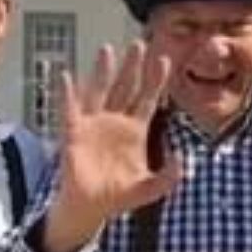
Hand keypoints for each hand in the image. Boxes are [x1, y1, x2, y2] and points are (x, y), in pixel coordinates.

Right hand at [41, 42, 179, 251]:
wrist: (91, 207)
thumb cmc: (118, 195)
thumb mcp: (149, 189)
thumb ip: (168, 178)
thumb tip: (184, 164)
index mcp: (136, 130)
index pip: (148, 99)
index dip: (156, 80)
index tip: (164, 60)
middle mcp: (115, 121)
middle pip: (126, 87)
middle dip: (132, 66)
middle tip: (139, 44)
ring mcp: (94, 124)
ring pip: (100, 91)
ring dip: (103, 71)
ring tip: (107, 49)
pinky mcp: (75, 133)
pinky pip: (71, 110)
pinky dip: (68, 94)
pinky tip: (67, 76)